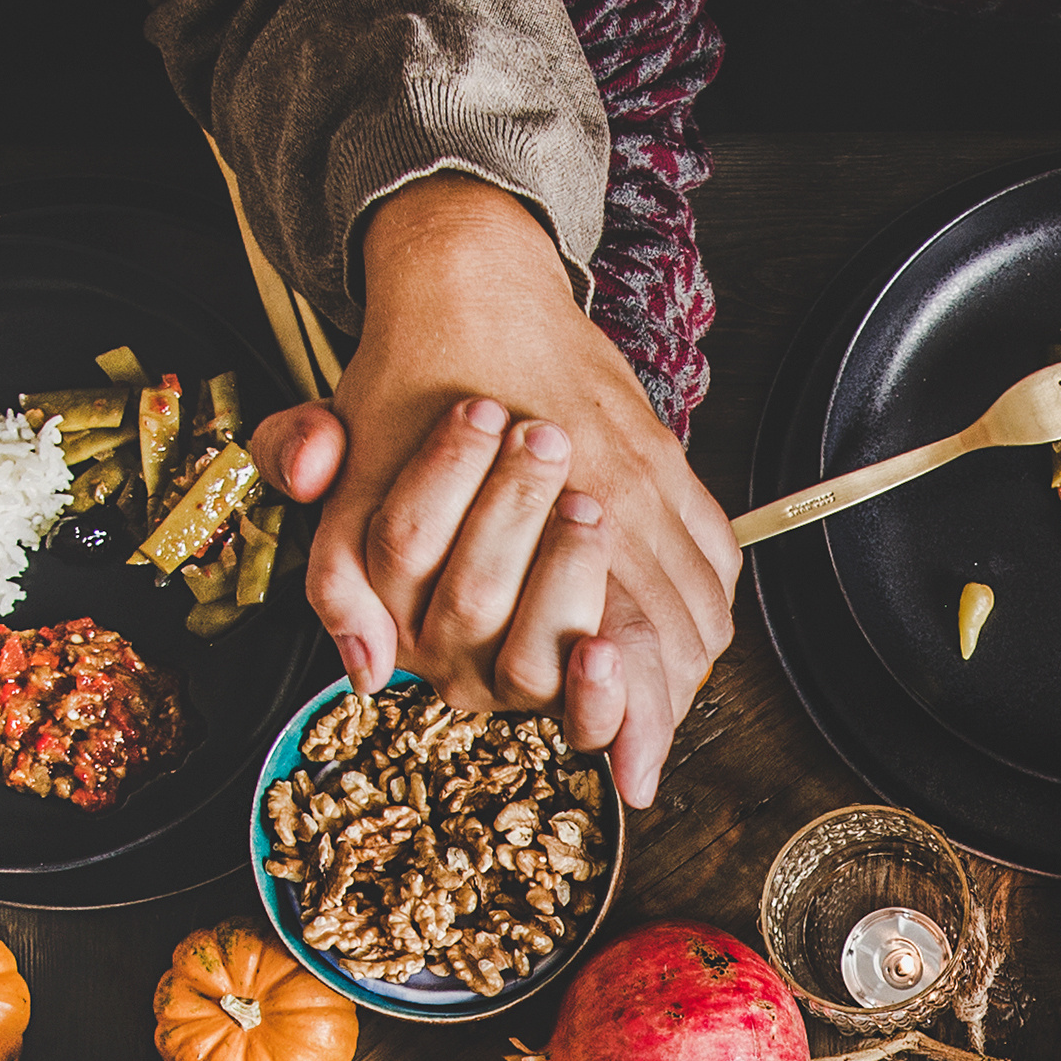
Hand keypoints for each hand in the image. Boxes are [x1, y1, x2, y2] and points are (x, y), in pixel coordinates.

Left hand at [257, 179, 735, 811]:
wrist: (470, 282)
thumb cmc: (405, 389)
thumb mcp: (350, 488)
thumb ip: (345, 582)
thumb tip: (367, 672)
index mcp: (549, 523)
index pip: (614, 649)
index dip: (625, 722)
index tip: (627, 779)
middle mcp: (621, 507)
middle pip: (671, 640)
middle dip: (657, 708)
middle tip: (635, 755)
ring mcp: (654, 484)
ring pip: (702, 606)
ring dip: (683, 671)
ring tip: (656, 712)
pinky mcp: (667, 464)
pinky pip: (715, 556)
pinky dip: (705, 610)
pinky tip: (682, 641)